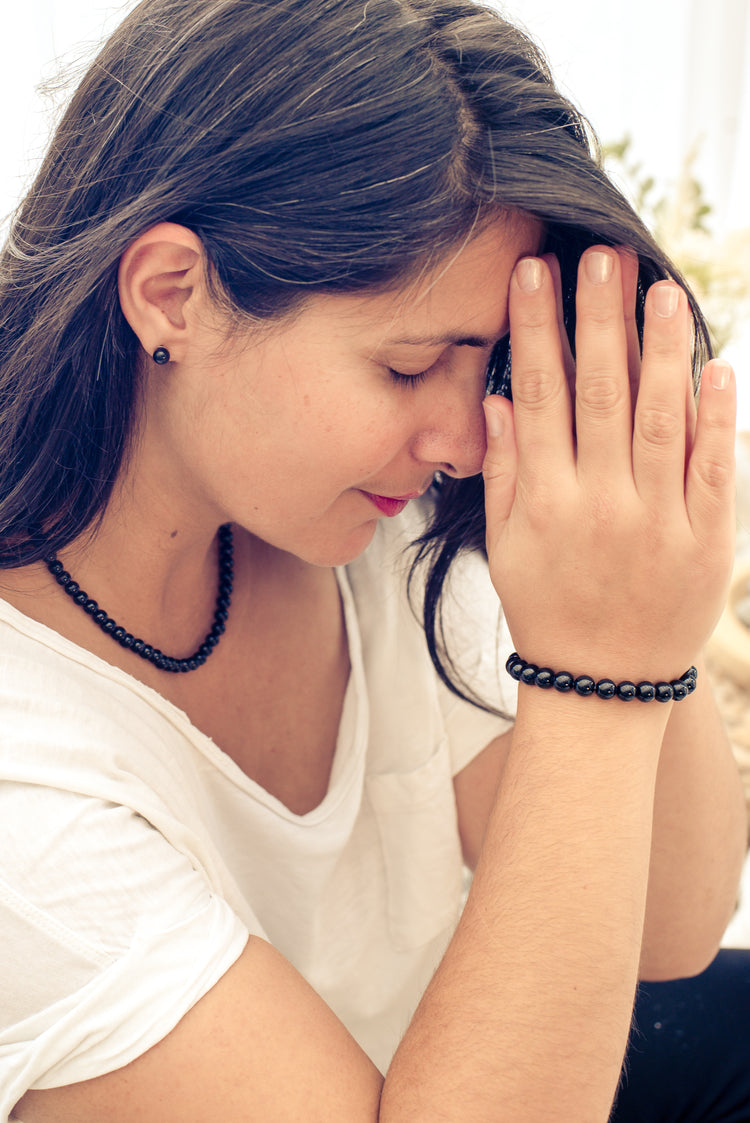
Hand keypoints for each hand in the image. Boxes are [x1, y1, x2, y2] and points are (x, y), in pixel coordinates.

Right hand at [482, 246, 735, 682]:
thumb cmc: (548, 609)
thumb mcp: (506, 547)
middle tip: (600, 255)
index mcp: (545, 501)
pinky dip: (717, 417)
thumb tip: (499, 401)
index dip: (537, 330)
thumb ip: (503, 473)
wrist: (601, 685)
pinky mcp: (705, 542)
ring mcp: (657, 522)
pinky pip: (714, 469)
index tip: (536, 275)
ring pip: (660, 419)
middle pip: (599, 393)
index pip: (539, 396)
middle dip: (598, 318)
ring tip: (661, 290)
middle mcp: (600, 504)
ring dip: (660, 350)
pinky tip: (716, 365)